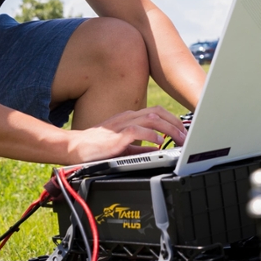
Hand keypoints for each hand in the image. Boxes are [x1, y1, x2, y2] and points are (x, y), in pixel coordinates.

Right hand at [65, 106, 186, 163]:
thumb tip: (157, 147)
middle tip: (186, 135)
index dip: (172, 120)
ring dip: (168, 128)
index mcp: (129, 118)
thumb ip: (140, 145)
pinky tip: (159, 142)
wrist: (74, 148)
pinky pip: (137, 131)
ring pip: (151, 119)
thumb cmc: (96, 147)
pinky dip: (150, 136)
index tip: (183, 131)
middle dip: (175, 123)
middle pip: (158, 112)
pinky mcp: (116, 136)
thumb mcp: (123, 144)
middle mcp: (127, 117)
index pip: (156, 112)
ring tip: (178, 138)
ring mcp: (121, 125)